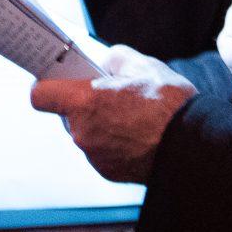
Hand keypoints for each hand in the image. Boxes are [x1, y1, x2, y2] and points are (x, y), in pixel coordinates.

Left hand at [31, 45, 195, 182]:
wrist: (191, 145)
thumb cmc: (168, 105)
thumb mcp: (143, 65)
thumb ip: (114, 59)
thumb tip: (105, 64)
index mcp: (84, 102)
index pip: (39, 95)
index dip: (46, 86)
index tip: (57, 81)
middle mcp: (82, 132)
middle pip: (68, 114)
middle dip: (85, 104)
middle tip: (111, 96)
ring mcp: (93, 155)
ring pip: (86, 133)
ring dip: (101, 124)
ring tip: (132, 116)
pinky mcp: (107, 171)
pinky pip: (101, 151)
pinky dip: (114, 143)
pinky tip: (137, 134)